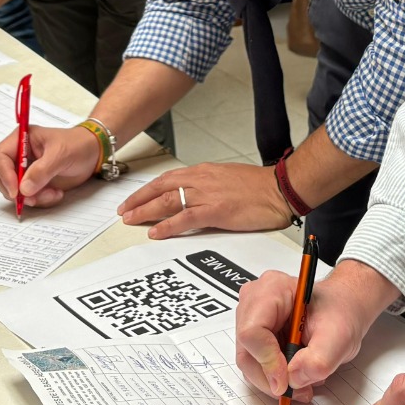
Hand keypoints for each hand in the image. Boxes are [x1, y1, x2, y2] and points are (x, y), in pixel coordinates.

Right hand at [0, 122, 101, 207]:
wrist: (92, 154)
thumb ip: (42, 170)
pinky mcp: (33, 183)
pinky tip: (56, 193)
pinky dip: (40, 200)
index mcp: (21, 139)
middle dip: (14, 190)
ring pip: (13, 190)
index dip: (4, 174)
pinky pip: (27, 197)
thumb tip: (24, 188)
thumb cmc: (77, 145)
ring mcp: (25, 170)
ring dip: (31, 197)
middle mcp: (19, 154)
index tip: (16, 191)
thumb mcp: (61, 154)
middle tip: (31, 198)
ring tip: (52, 193)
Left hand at [119, 162, 290, 237]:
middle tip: (123, 211)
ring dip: (145, 210)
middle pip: (161, 187)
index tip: (135, 198)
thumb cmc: (259, 186)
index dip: (148, 189)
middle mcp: (202, 179)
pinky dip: (167, 226)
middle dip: (139, 199)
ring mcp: (208, 194)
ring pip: (167, 201)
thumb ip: (208, 186)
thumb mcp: (227, 180)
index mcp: (204, 172)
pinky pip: (185, 218)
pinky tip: (155, 232)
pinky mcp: (217, 210)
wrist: (281, 188)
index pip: (168, 179)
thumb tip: (193, 196)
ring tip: (131, 220)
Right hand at [237, 266, 378, 401]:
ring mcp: (252, 318)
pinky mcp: (255, 334)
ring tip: (302, 383)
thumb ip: (318, 360)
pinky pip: (255, 364)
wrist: (341, 310)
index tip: (288, 382)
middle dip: (271, 378)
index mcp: (272, 289)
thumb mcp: (339, 337)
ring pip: (249, 362)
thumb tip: (292, 378)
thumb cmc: (340, 313)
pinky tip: (295, 376)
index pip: (252, 332)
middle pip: (247, 351)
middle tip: (299, 389)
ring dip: (274, 381)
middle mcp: (255, 301)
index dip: (268, 362)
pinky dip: (274, 378)